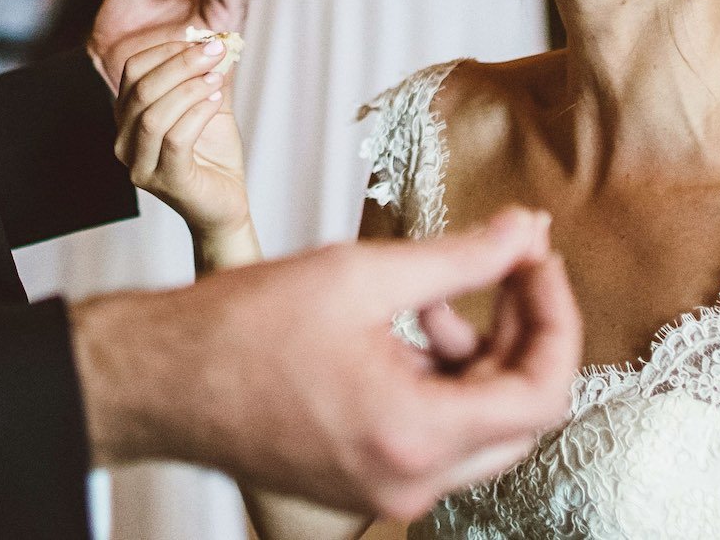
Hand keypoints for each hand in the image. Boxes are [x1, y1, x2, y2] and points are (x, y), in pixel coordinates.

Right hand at [72, 209, 582, 519]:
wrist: (164, 378)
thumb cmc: (240, 330)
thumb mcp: (361, 274)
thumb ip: (460, 255)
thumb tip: (526, 231)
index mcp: (415, 434)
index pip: (542, 393)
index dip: (555, 317)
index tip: (537, 261)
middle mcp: (409, 480)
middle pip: (520, 416)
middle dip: (524, 334)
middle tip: (510, 268)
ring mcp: (388, 489)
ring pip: (481, 427)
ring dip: (480, 356)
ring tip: (436, 296)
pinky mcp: (368, 480)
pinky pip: (437, 435)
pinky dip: (441, 380)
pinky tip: (408, 329)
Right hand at [115, 37, 251, 244]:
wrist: (224, 204)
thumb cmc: (213, 155)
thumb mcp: (210, 105)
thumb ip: (208, 75)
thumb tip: (218, 40)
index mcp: (128, 118)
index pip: (133, 71)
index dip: (167, 51)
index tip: (203, 41)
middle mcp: (125, 142)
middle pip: (142, 89)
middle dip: (181, 64)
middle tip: (215, 51)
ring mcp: (140, 165)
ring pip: (154, 115)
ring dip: (189, 89)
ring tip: (217, 78)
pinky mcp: (165, 181)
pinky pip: (175, 139)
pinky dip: (197, 114)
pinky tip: (216, 102)